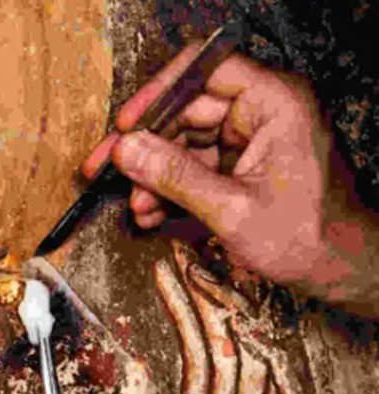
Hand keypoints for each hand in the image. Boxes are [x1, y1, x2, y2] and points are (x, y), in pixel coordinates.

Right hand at [82, 44, 378, 316]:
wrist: (338, 270)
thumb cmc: (307, 237)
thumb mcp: (232, 209)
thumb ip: (176, 176)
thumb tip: (126, 150)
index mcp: (274, 104)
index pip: (205, 72)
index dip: (159, 93)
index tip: (126, 125)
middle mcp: (261, 113)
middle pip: (185, 112)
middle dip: (146, 147)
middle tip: (107, 168)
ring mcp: (249, 140)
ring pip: (183, 143)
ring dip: (153, 175)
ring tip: (136, 207)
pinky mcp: (240, 166)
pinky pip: (193, 167)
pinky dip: (169, 189)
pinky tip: (150, 214)